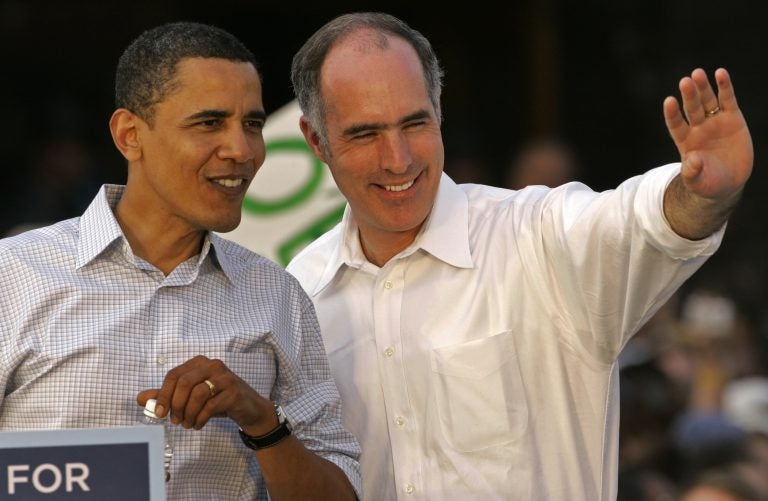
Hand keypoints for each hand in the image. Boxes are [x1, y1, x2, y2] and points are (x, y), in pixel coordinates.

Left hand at [137, 355, 275, 432]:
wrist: (248, 408)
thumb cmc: (217, 400)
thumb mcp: (190, 397)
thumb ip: (166, 395)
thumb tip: (141, 398)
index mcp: (199, 363)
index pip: (174, 374)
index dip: (163, 395)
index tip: (159, 413)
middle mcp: (213, 365)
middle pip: (184, 382)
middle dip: (176, 405)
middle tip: (175, 420)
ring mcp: (225, 377)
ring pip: (197, 394)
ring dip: (188, 414)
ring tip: (188, 424)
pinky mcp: (234, 392)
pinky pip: (210, 406)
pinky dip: (200, 418)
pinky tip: (199, 424)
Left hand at [663, 68, 752, 200]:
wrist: (728, 182)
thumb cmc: (708, 183)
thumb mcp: (698, 182)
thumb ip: (693, 172)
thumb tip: (692, 159)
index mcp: (685, 142)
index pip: (675, 125)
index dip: (672, 114)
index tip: (669, 101)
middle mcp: (697, 128)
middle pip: (691, 109)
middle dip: (689, 96)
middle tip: (685, 81)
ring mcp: (714, 121)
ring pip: (707, 101)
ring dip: (703, 87)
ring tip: (698, 73)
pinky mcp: (732, 118)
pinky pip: (727, 100)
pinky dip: (724, 86)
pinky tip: (720, 73)